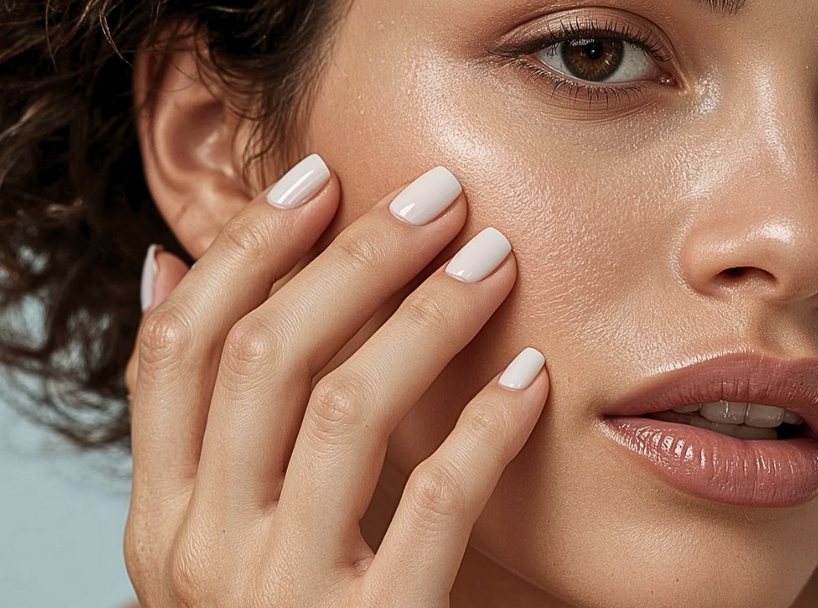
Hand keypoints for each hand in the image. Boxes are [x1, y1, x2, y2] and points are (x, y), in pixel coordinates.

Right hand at [123, 156, 547, 606]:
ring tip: (491, 256)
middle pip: (265, 355)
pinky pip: (434, 503)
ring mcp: (281, 597)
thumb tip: (164, 266)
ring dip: (424, 315)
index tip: (318, 179)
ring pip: (343, 408)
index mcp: (163, 520)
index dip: (245, 251)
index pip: (177, 349)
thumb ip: (205, 420)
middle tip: (435, 193)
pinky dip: (483, 426)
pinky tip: (528, 376)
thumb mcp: (220, 532)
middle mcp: (203, 553)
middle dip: (352, 255)